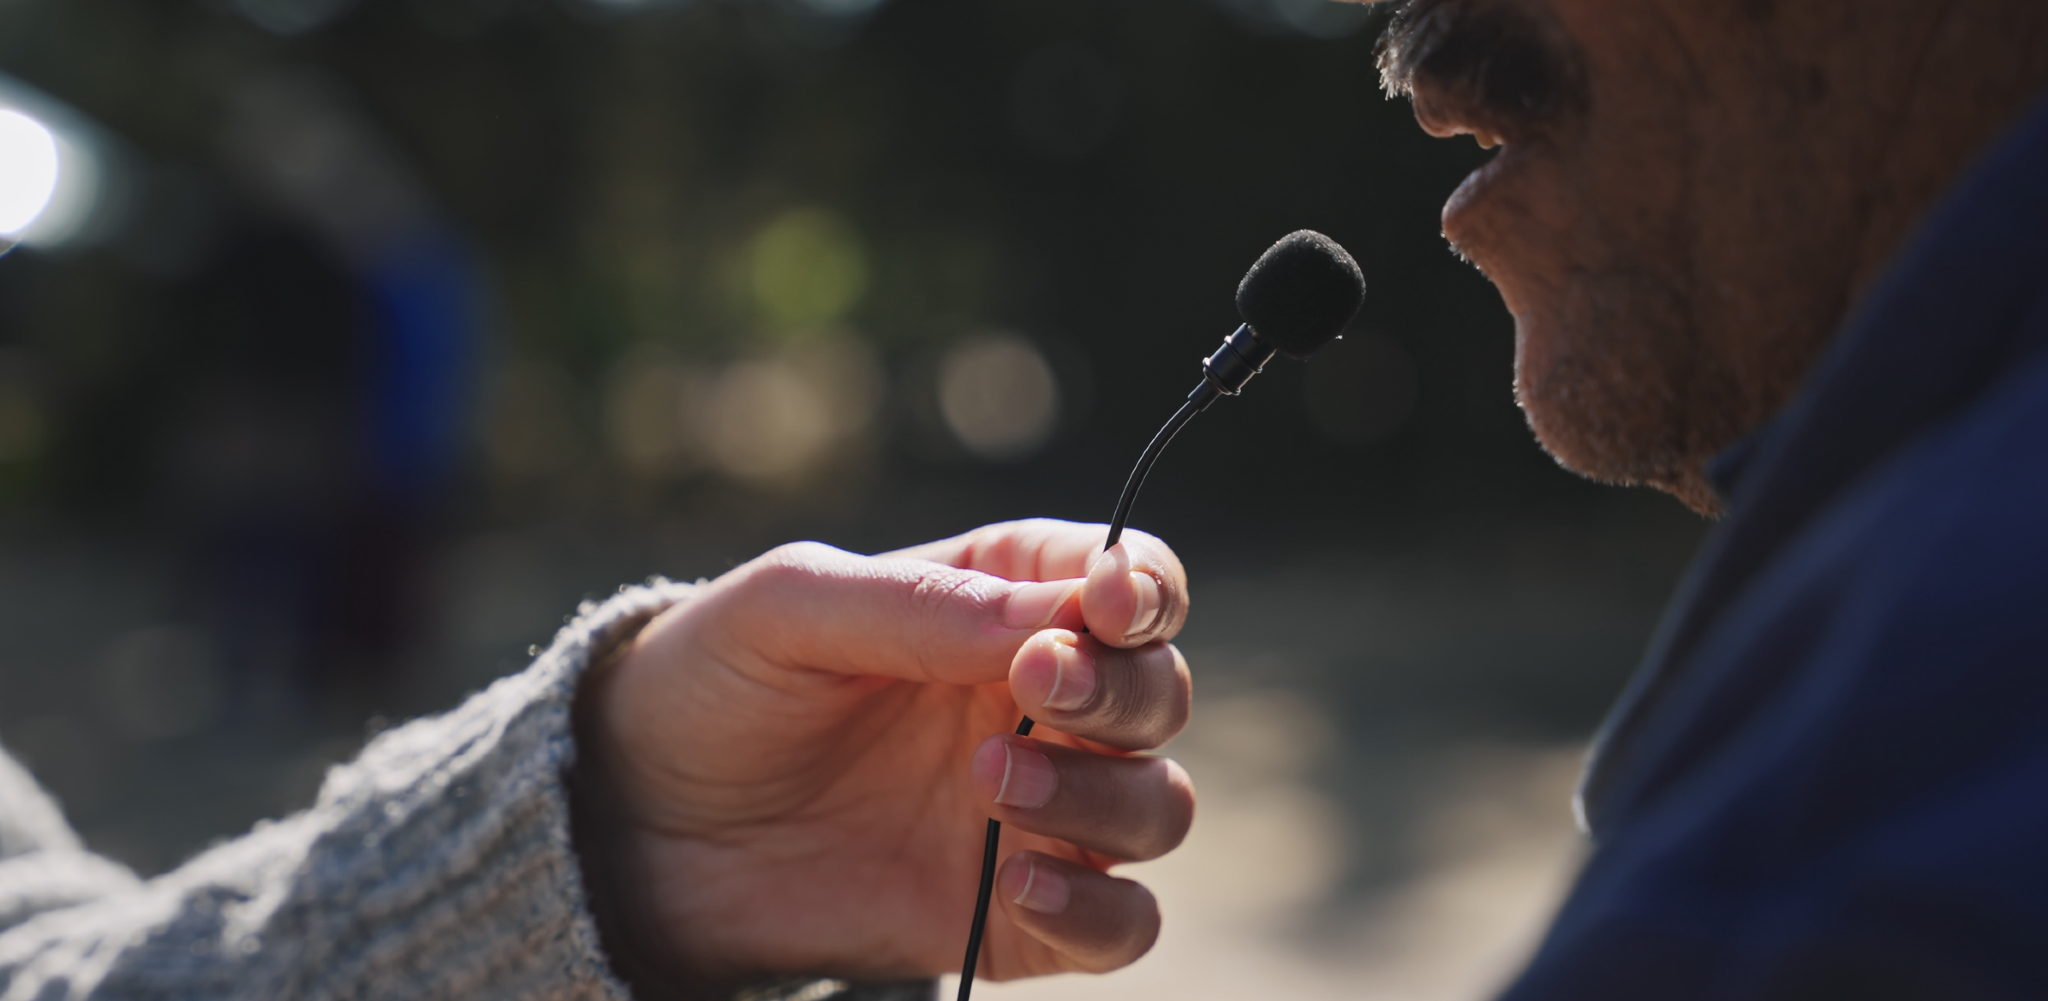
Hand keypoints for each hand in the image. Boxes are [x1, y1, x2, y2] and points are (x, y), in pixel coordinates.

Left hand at [570, 519, 1194, 997]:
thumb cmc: (717, 684)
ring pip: (1158, 806)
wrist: (641, 826)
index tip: (1102, 605)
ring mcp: (1037, 811)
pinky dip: (1099, 909)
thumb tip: (1052, 620)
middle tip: (1031, 687)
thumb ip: (921, 604)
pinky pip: (1123, 924)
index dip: (1142, 589)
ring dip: (1103, 795)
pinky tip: (1016, 884)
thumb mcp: (791, 610)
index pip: (1131, 580)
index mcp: (1002, 600)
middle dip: (1120, 690)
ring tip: (988, 784)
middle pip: (1161, 693)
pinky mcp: (1017, 915)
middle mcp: (1039, 703)